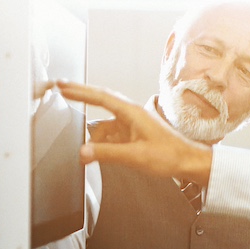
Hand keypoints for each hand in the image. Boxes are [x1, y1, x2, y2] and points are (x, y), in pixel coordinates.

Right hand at [53, 80, 213, 183]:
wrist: (189, 162)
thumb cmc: (170, 156)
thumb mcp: (135, 156)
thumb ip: (107, 154)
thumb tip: (83, 152)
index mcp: (132, 112)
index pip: (100, 97)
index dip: (80, 91)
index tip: (63, 86)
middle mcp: (131, 115)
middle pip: (100, 102)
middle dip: (81, 97)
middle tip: (61, 91)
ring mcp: (132, 124)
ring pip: (105, 125)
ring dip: (95, 136)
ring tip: (88, 151)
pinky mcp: (134, 134)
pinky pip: (112, 135)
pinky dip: (103, 143)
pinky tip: (100, 153)